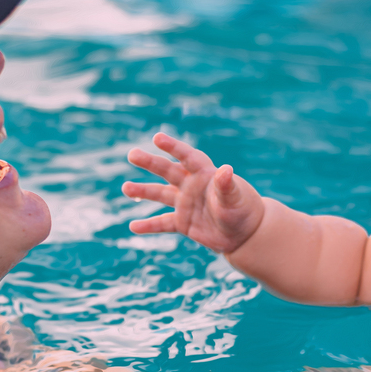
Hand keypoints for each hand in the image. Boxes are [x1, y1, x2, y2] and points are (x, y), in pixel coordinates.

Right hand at [122, 132, 264, 252]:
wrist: (245, 233)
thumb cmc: (244, 210)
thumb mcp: (236, 198)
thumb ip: (227, 186)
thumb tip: (226, 170)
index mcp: (205, 174)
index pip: (187, 157)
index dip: (173, 147)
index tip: (158, 138)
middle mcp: (191, 185)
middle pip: (168, 171)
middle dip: (150, 162)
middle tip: (132, 154)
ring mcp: (185, 203)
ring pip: (160, 194)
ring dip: (143, 191)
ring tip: (125, 188)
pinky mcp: (183, 222)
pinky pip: (162, 223)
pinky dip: (148, 226)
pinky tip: (133, 227)